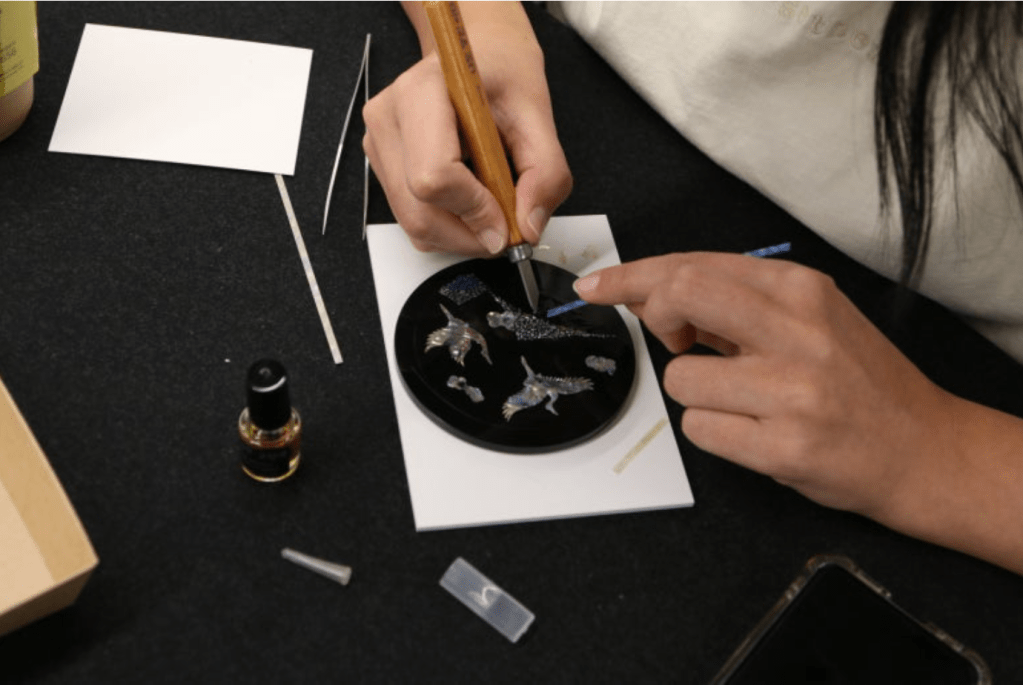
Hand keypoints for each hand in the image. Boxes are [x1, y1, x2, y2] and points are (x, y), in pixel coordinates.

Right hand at [362, 5, 571, 254]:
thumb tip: (529, 226)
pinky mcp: (382, 164)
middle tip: (506, 226)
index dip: (475, 210)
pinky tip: (469, 198)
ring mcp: (379, 143)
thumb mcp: (538, 114)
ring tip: (490, 205)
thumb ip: (545, 173)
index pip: (435, 176)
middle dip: (470, 234)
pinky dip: (448, 225)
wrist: (477, 52)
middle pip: (420, 213)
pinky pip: (411, 219)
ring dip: (461, 233)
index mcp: (423, 91)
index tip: (507, 218)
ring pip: (414, 225)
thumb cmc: (501, 71)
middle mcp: (389, 117)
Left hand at [573, 252, 957, 520]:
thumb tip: (654, 293)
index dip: (633, 276)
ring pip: (681, 377)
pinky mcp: (784, 446)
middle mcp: (797, 332)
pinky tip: (755, 431)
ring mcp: (791, 391)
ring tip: (745, 401)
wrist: (924, 449)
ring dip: (697, 392)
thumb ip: (736, 302)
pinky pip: (700, 429)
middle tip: (675, 339)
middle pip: (681, 295)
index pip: (694, 265)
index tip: (597, 286)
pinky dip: (715, 431)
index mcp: (801, 291)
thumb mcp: (811, 318)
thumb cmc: (860, 383)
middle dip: (655, 316)